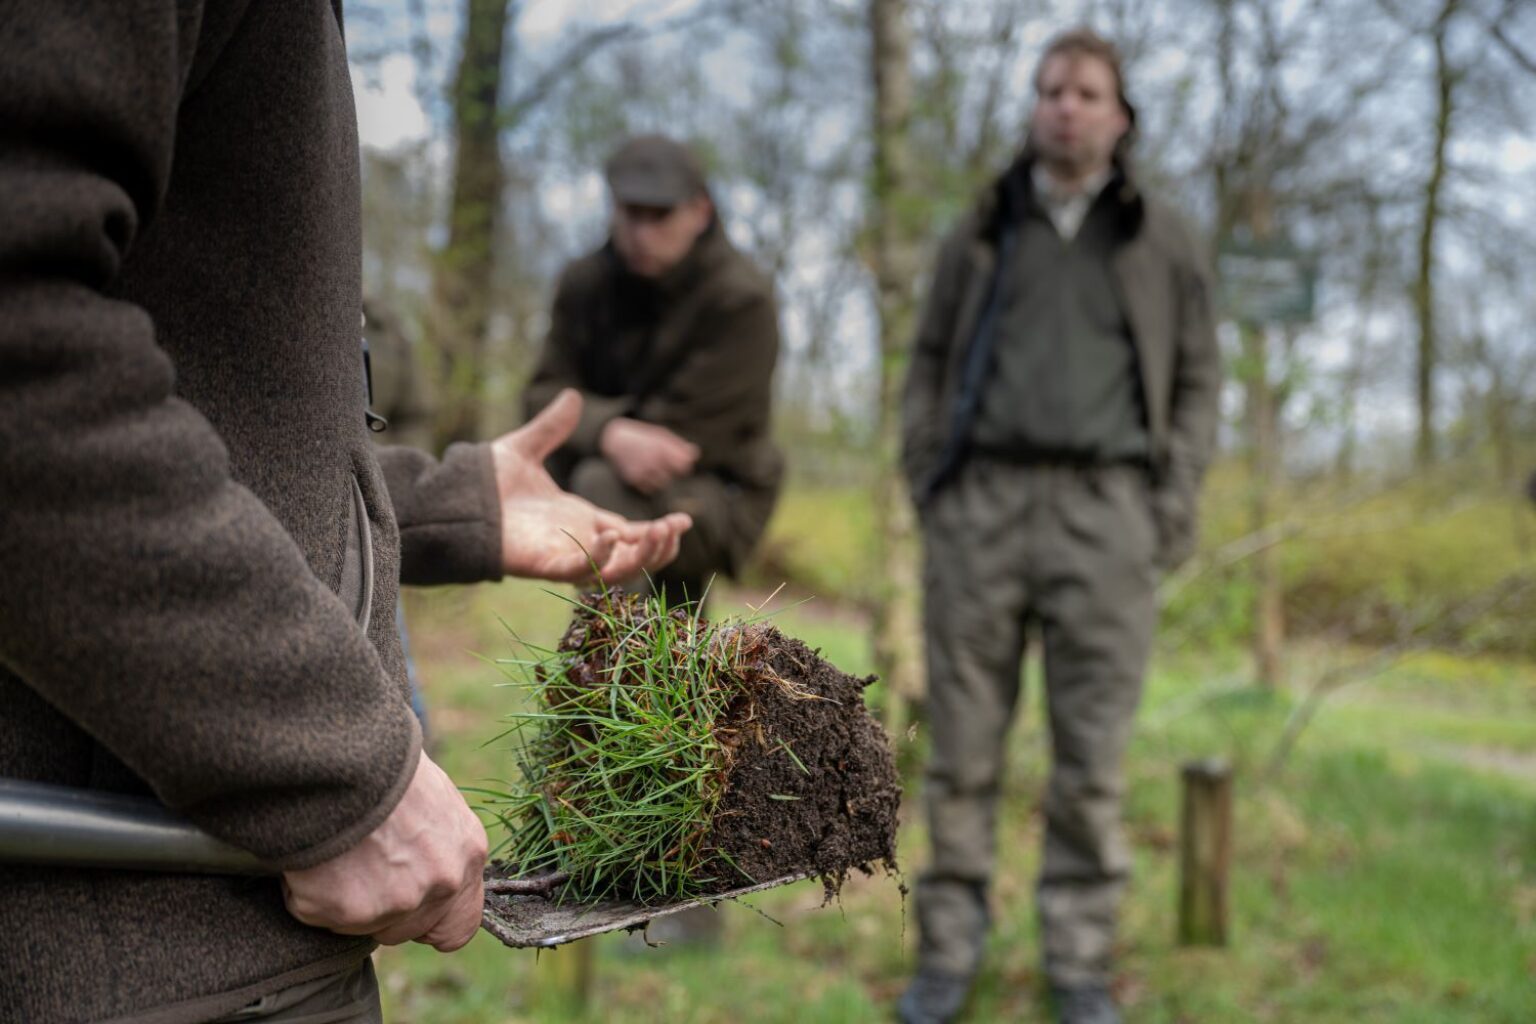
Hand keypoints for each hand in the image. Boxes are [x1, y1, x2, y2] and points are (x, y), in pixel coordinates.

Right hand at [282, 752, 487, 951]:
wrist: (343, 752)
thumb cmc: (383, 763)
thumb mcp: (432, 797)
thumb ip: (437, 844)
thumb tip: (419, 868)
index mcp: (467, 853)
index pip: (459, 925)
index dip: (428, 922)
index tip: (404, 906)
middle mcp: (441, 883)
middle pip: (406, 930)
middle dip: (379, 908)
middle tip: (354, 867)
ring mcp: (398, 901)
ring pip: (362, 926)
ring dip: (341, 898)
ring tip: (332, 850)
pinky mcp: (351, 911)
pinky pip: (316, 913)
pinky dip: (304, 890)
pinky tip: (310, 851)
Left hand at [492, 390, 691, 582]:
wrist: (451, 499)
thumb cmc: (484, 482)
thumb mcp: (526, 448)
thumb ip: (552, 427)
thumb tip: (571, 394)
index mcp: (580, 521)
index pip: (631, 534)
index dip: (658, 532)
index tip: (684, 519)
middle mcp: (577, 541)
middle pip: (631, 558)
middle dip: (659, 548)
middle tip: (678, 526)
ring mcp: (562, 555)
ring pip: (615, 571)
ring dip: (642, 557)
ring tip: (661, 532)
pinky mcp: (544, 564)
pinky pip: (579, 571)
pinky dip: (600, 559)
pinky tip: (615, 536)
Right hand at [599, 417, 700, 494]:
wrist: (615, 439)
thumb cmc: (643, 436)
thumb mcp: (660, 435)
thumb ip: (678, 445)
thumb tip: (695, 454)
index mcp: (661, 446)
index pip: (683, 465)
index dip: (684, 466)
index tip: (680, 464)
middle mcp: (652, 459)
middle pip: (673, 476)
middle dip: (671, 472)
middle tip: (664, 466)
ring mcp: (642, 470)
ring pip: (662, 484)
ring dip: (661, 479)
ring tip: (654, 470)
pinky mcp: (633, 479)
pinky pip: (649, 489)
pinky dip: (650, 484)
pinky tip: (646, 475)